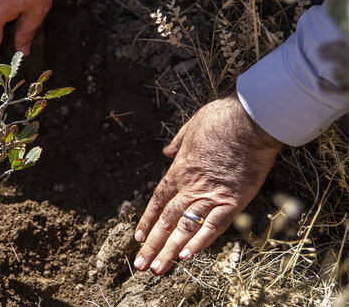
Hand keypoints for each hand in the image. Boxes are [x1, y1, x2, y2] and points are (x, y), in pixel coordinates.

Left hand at [133, 92, 281, 274]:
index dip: (147, 220)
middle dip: (153, 244)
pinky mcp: (233, 200)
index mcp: (180, 170)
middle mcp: (191, 186)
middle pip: (167, 220)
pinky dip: (200, 242)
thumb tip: (167, 153)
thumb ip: (177, 143)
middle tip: (141, 265)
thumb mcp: (191, 126)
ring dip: (170, 250)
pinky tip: (187, 257)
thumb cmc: (221, 119)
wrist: (250, 119)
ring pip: (185, 228)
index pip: (158, 201)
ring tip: (159, 269)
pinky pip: (214, 226)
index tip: (138, 237)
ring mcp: (211, 194)